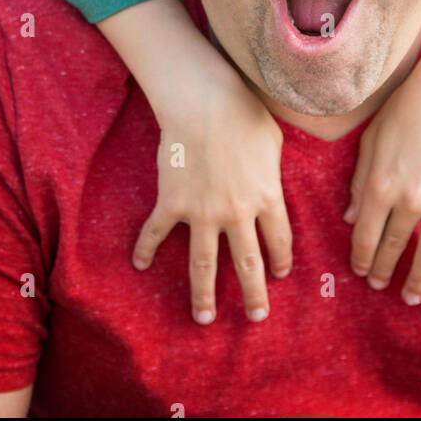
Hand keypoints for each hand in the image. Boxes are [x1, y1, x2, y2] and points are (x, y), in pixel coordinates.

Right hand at [132, 64, 292, 324]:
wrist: (204, 102)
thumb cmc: (244, 113)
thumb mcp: (274, 142)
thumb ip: (274, 170)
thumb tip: (275, 181)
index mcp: (267, 196)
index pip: (279, 240)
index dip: (280, 260)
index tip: (279, 274)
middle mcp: (237, 213)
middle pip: (247, 263)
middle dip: (253, 294)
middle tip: (257, 316)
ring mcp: (203, 212)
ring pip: (204, 264)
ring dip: (204, 294)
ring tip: (203, 318)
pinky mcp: (173, 203)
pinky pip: (157, 233)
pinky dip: (145, 249)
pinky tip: (139, 264)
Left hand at [344, 36, 420, 304]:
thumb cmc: (406, 108)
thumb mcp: (371, 141)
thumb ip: (360, 182)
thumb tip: (349, 218)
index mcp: (380, 185)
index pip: (365, 236)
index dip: (361, 258)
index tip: (360, 271)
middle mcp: (410, 200)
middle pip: (394, 248)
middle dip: (384, 271)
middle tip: (380, 285)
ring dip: (418, 279)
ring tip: (412, 295)